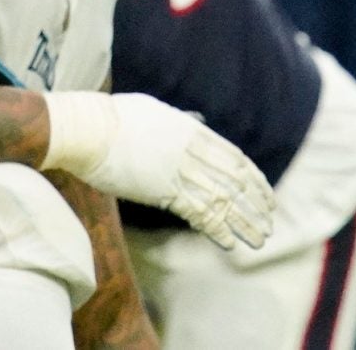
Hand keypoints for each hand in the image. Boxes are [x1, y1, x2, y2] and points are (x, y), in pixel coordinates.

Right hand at [48, 91, 273, 250]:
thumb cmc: (112, 118)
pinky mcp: (163, 190)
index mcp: (191, 130)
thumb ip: (180, 120)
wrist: (87, 128)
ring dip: (244, 222)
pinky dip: (217, 229)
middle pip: (235, 180)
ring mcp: (178, 170)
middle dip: (256, 204)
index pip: (234, 158)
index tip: (266, 196)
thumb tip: (197, 119)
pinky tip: (229, 244)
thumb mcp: (154, 111)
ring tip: (259, 241)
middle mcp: (191, 150)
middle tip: (269, 223)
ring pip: (223, 199)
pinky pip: (198, 213)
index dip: (254, 180)